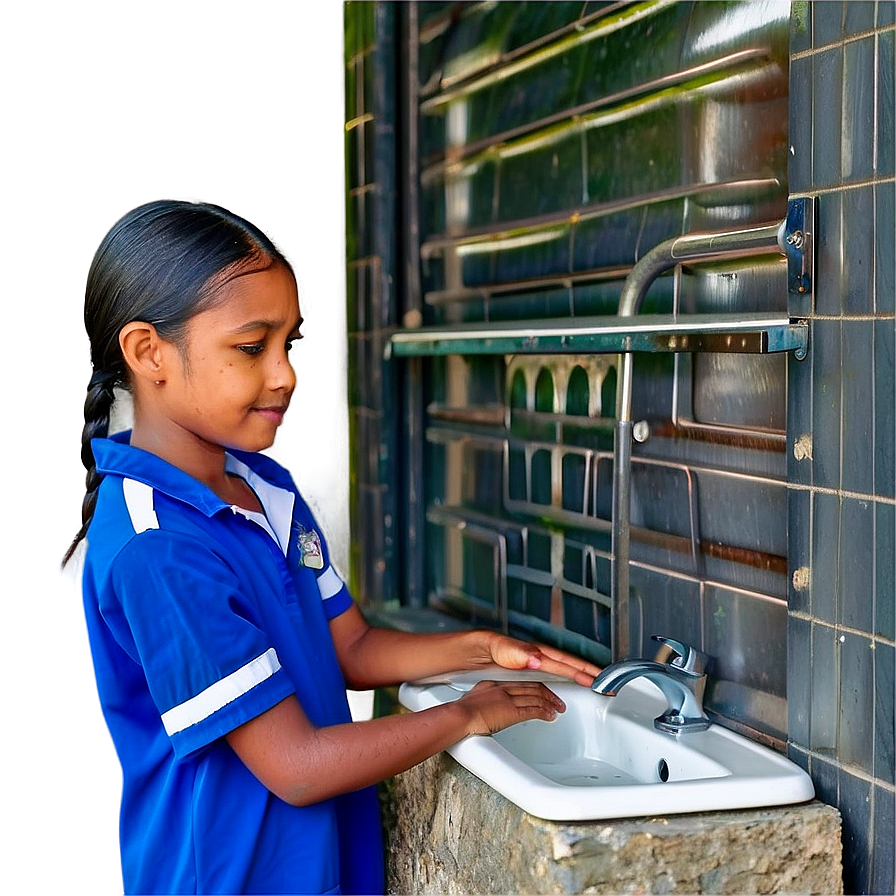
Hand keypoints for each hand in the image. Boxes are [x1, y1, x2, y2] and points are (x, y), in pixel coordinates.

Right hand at [457, 679, 565, 735]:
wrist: (460, 716)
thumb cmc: (462, 712)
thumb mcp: (475, 698)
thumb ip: (487, 699)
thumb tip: (492, 707)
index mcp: (495, 682)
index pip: (521, 680)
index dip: (535, 685)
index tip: (542, 690)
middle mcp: (504, 687)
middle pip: (532, 687)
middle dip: (547, 693)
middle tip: (556, 700)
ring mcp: (508, 699)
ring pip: (535, 698)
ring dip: (550, 704)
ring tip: (558, 709)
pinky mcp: (512, 712)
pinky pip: (533, 710)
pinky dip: (544, 713)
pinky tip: (550, 716)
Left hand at [483, 633, 601, 686]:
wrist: (460, 653)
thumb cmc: (476, 646)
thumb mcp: (493, 646)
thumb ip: (515, 652)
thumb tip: (539, 660)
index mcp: (531, 651)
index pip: (563, 662)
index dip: (582, 671)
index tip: (600, 679)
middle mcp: (533, 656)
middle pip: (567, 665)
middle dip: (589, 673)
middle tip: (609, 683)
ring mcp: (529, 663)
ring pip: (560, 670)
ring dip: (578, 677)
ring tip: (595, 684)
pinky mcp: (522, 671)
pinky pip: (548, 676)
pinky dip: (562, 681)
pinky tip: (565, 687)